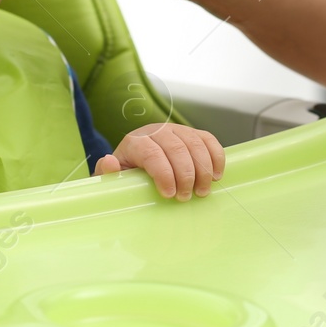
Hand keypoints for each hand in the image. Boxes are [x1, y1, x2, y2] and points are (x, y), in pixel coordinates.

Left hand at [94, 123, 225, 200]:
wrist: (136, 162)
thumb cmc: (126, 175)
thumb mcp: (112, 178)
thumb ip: (108, 173)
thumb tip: (110, 161)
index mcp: (135, 141)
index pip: (152, 153)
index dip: (164, 173)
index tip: (169, 194)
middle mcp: (157, 130)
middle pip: (176, 148)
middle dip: (185, 174)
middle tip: (186, 196)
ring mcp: (176, 129)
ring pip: (194, 143)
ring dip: (203, 168)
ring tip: (202, 190)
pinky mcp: (191, 133)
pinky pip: (208, 139)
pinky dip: (216, 156)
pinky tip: (216, 174)